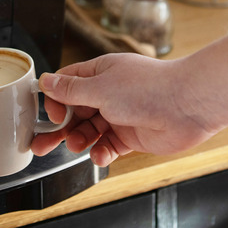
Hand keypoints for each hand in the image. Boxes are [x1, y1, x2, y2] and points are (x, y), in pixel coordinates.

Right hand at [30, 53, 219, 166]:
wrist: (187, 105)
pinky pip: (109, 146)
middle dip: (59, 129)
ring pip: (90, 130)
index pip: (67, 84)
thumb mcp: (100, 87)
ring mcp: (121, 114)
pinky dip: (102, 153)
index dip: (55, 101)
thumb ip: (71, 90)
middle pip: (75, 111)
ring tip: (77, 147)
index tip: (52, 116)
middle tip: (41, 146)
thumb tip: (46, 81)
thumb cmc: (148, 88)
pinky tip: (100, 155)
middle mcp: (110, 92)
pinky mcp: (133, 135)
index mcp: (101, 72)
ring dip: (80, 141)